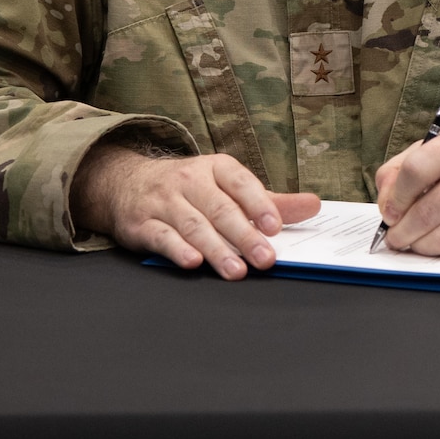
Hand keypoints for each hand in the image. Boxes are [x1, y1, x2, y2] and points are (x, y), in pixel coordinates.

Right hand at [70, 146, 320, 279]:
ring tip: (237, 270)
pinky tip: (193, 262)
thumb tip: (313, 206)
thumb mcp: (228, 186)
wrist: (126, 182)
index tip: (275, 227)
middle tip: (265, 259)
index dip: (259, 204)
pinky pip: (161, 237)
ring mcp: (163, 202)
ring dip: (217, 249)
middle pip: (220, 210)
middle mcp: (188, 181)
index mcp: (215, 167)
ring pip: (193, 226)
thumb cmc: (190, 188)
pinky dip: (177, 250)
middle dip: (244, 236)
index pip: (240, 183)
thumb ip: (271, 201)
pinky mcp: (141, 224)